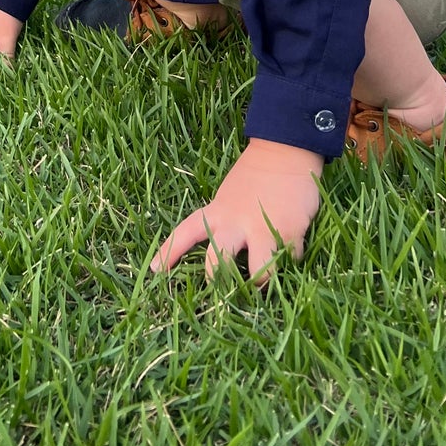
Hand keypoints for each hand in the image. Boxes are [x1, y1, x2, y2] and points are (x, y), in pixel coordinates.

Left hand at [151, 138, 322, 284]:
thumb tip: (224, 255)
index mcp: (218, 211)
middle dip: (220, 284)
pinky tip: (289, 248)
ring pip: (257, 274)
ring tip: (264, 281)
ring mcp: (262, 229)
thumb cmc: (257, 175)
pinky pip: (287, 261)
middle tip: (224, 294)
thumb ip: (225, 221)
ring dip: (260, 282)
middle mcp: (235, 222)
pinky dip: (288, 260)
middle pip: (218, 264)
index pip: (185, 232)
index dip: (169, 252)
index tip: (155, 270)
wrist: (286, 150)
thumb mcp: (230, 196)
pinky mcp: (289, 233)